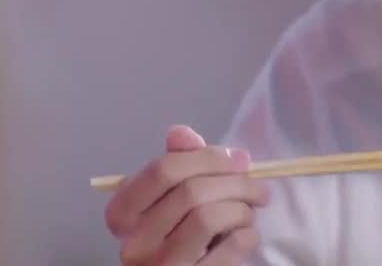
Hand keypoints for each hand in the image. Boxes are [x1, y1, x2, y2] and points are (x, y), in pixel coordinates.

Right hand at [104, 125, 268, 264]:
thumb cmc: (179, 236)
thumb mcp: (174, 200)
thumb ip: (178, 165)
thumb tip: (181, 132)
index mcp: (123, 214)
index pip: (164, 169)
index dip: (207, 158)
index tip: (236, 160)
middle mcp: (133, 242)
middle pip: (191, 191)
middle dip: (236, 183)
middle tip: (258, 189)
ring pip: (208, 218)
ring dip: (241, 210)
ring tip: (249, 213)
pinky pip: (229, 248)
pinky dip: (247, 236)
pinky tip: (247, 236)